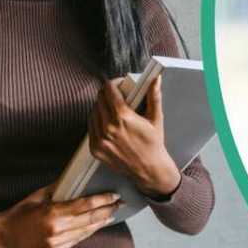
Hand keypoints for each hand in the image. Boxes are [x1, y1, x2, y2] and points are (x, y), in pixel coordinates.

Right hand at [0, 183, 120, 247]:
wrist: (3, 236)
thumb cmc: (20, 213)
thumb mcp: (38, 196)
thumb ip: (58, 189)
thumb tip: (76, 179)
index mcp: (52, 213)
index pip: (84, 205)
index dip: (101, 200)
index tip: (114, 195)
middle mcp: (56, 230)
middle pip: (89, 219)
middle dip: (107, 211)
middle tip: (120, 204)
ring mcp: (56, 244)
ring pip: (85, 232)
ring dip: (100, 223)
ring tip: (111, 215)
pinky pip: (76, 241)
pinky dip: (87, 232)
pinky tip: (95, 226)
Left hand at [88, 75, 180, 196]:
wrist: (149, 169)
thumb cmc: (153, 144)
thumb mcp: (156, 118)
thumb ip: (154, 96)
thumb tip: (156, 79)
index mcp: (123, 117)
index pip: (109, 90)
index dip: (114, 83)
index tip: (118, 84)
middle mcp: (109, 128)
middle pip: (100, 99)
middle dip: (108, 94)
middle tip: (117, 95)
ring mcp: (100, 139)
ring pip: (93, 111)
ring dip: (101, 106)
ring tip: (113, 109)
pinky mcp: (95, 148)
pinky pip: (90, 126)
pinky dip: (97, 121)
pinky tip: (107, 122)